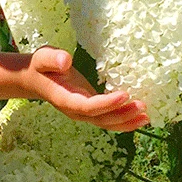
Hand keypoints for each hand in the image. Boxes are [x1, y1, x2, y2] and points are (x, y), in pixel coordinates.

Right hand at [24, 47, 148, 131]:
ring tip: (146, 116)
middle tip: (143, 106)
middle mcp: (76, 111)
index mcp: (65, 99)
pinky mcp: (91, 111)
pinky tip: (139, 117)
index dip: (106, 103)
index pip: (87, 106)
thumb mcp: (42, 57)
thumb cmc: (41, 67)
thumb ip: (52, 58)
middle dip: (123, 115)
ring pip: (107, 123)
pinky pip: (108, 120)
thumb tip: (65, 60)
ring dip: (127, 122)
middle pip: (101, 119)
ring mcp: (84, 113)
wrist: (35, 80)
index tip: (124, 94)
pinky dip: (124, 121)